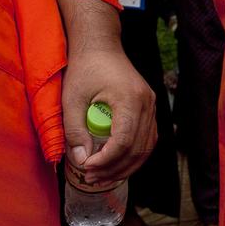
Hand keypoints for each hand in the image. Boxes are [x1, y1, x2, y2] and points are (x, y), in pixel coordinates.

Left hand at [63, 47, 156, 184]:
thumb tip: (81, 161)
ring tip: (103, 177)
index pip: (124, 141)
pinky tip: (117, 164)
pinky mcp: (149, 107)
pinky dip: (134, 154)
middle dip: (115, 168)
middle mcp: (147, 103)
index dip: (106, 160)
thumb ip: (75, 130)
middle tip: (91, 179)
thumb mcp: (72, 99)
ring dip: (127, 166)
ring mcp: (152, 105)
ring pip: (147, 146)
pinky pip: (147, 138)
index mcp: (130, 99)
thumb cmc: (85, 69)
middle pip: (139, 148)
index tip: (86, 168)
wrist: (101, 46)